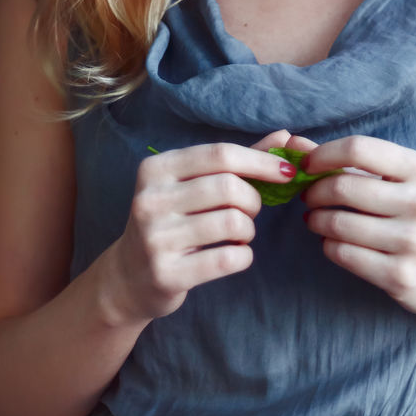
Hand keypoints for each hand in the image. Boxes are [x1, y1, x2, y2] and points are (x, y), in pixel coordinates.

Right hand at [100, 130, 301, 326]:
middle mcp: (151, 199)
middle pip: (230, 187)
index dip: (261, 161)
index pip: (221, 154)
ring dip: (249, 229)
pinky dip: (244, 256)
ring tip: (240, 234)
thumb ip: (238, 161)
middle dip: (253, 200)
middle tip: (250, 211)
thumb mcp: (192, 185)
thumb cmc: (171, 222)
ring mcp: (155, 237)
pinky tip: (235, 255)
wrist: (129, 277)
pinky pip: (228, 258)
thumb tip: (284, 137)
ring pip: (233, 222)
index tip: (287, 171)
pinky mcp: (166, 273)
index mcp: (157, 169)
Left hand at [301, 135, 415, 318]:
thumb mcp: (401, 181)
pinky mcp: (400, 276)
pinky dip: (328, 245)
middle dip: (314, 191)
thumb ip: (351, 161)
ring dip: (316, 220)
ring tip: (317, 219)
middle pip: (343, 187)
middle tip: (308, 196)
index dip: (323, 154)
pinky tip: (332, 242)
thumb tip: (295, 143)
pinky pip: (343, 254)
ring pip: (338, 223)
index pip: (359, 148)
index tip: (307, 165)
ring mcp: (413, 242)